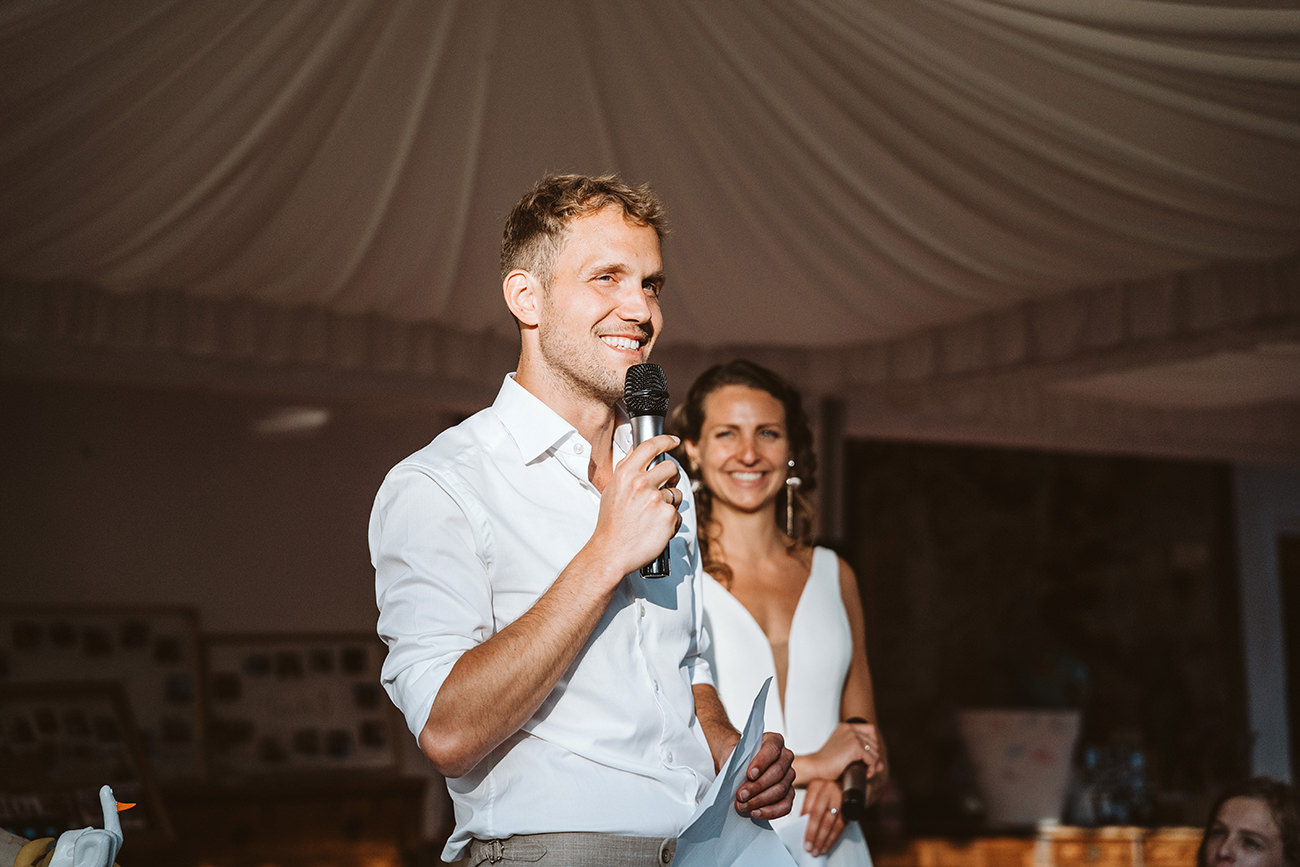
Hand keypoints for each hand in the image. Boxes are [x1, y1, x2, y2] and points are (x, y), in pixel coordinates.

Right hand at [588, 434, 681, 578]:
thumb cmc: (611, 524)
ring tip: (653, 516)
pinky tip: (656, 528)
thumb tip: (635, 451)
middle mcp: (641, 484)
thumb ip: (625, 469)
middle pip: (670, 467)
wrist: (612, 552)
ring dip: (670, 503)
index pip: (650, 447)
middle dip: (671, 477)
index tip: (674, 440)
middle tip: (666, 486)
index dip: (666, 440)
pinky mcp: (669, 516)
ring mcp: (657, 500)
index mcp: (626, 475)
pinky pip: (678, 514)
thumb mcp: (612, 490)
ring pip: (677, 493)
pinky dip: (671, 522)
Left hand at [735, 732, 794, 819]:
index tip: (749, 774)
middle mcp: (785, 757)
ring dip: (760, 801)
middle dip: (757, 787)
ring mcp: (789, 776)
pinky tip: (755, 812)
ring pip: (781, 790)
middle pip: (777, 773)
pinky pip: (785, 805)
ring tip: (743, 805)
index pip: (772, 750)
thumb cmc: (736, 758)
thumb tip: (735, 777)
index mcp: (774, 741)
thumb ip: (734, 761)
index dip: (762, 763)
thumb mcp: (732, 754)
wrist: (736, 766)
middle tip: (740, 795)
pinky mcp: (788, 793)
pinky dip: (770, 811)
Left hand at [801, 777, 846, 857]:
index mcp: (816, 785)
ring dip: (823, 839)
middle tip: (808, 847)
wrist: (847, 786)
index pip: (808, 807)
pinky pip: (841, 825)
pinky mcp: (850, 808)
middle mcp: (828, 789)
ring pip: (830, 821)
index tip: (800, 837)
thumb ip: (809, 808)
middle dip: (812, 833)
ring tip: (817, 850)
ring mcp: (840, 797)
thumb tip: (801, 828)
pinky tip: (826, 846)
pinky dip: (832, 838)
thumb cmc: (827, 793)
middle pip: (818, 814)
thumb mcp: (816, 795)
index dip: (804, 823)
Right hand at [818, 719, 883, 780]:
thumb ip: (863, 756)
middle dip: (874, 757)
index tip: (868, 756)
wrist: (815, 767)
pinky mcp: (855, 747)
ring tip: (865, 771)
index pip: (871, 730)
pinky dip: (871, 769)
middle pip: (875, 742)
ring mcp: (853, 736)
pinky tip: (865, 774)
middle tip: (867, 768)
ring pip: (875, 752)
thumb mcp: (845, 755)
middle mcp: (850, 728)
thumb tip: (882, 765)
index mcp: (846, 727)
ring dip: (873, 764)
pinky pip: (872, 759)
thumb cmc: (826, 763)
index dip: (873, 744)